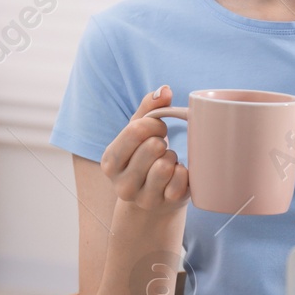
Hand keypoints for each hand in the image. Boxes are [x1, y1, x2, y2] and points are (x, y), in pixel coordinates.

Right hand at [101, 84, 189, 211]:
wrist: (154, 200)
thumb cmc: (145, 158)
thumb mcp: (139, 133)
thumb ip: (148, 108)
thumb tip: (164, 90)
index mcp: (110, 162)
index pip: (136, 131)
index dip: (153, 124)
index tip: (157, 129)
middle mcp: (122, 185)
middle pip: (153, 147)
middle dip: (162, 142)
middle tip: (161, 148)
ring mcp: (144, 199)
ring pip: (166, 166)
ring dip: (172, 158)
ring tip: (167, 162)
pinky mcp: (167, 205)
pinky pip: (181, 181)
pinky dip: (184, 173)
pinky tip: (177, 175)